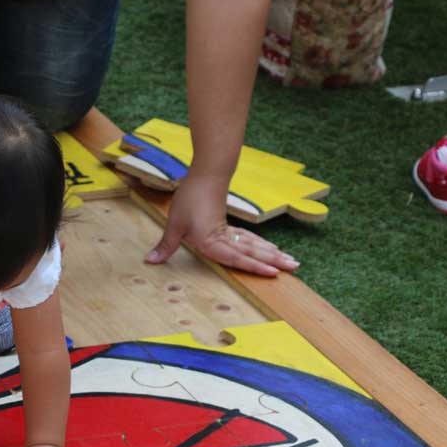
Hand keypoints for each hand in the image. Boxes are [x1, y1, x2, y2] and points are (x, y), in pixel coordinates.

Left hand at [146, 172, 298, 275]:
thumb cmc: (190, 198)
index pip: (235, 258)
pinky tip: (271, 251)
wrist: (206, 173)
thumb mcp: (174, 223)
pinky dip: (261, 246)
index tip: (273, 273)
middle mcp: (224, 238)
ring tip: (292, 262)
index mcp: (211, 241)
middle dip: (274, 261)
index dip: (254, 266)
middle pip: (252, 252)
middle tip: (295, 268)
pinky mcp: (229, 225)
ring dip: (272, 254)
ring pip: (254, 245)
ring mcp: (229, 231)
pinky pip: (248, 239)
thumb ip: (166, 245)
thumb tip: (150, 262)